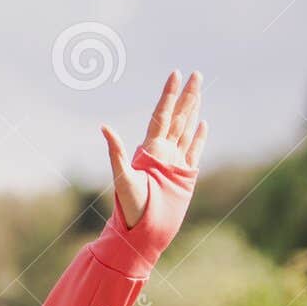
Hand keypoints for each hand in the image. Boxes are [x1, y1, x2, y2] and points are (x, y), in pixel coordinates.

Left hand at [101, 70, 206, 228]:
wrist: (142, 231)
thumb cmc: (129, 208)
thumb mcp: (122, 178)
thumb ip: (116, 152)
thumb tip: (104, 127)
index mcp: (150, 150)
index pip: (162, 115)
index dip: (169, 95)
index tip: (175, 74)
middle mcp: (162, 153)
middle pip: (177, 118)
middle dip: (186, 96)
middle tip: (195, 74)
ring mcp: (174, 163)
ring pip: (186, 130)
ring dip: (192, 110)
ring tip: (198, 92)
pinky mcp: (184, 175)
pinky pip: (194, 151)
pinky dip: (199, 137)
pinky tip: (203, 124)